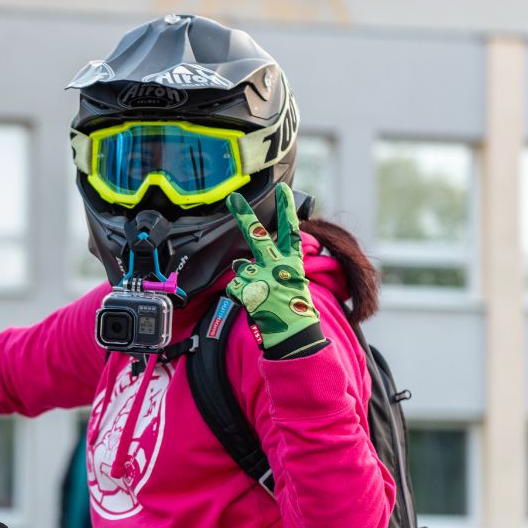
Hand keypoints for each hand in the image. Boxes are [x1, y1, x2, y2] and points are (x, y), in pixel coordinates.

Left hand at [225, 183, 327, 358]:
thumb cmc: (293, 312)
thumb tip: (238, 261)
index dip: (286, 210)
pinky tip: (252, 304)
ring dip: (245, 278)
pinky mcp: (250, 291)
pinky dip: (238, 295)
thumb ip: (266, 269)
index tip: (283, 189)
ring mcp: (264, 278)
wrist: (294, 337)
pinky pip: (234, 288)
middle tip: (233, 198)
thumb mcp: (289, 285)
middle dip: (244, 216)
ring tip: (260, 294)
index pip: (291, 232)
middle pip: (258, 237)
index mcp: (293, 264)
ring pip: (241, 268)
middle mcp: (278, 267)